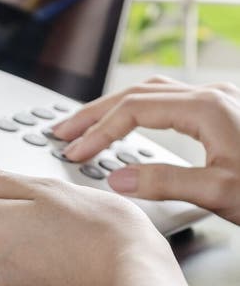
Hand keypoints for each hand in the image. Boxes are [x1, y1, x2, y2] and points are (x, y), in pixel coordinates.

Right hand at [53, 77, 239, 223]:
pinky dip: (138, 110)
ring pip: (152, 93)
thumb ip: (165, 182)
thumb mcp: (219, 191)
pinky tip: (129, 124)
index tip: (76, 154)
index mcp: (206, 109)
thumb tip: (117, 178)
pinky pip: (168, 101)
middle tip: (62, 132)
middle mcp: (211, 97)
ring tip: (86, 126)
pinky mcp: (222, 115)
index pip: (134, 110)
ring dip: (114, 108)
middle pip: (137, 94)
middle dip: (95, 114)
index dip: (99, 132)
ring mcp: (218, 102)